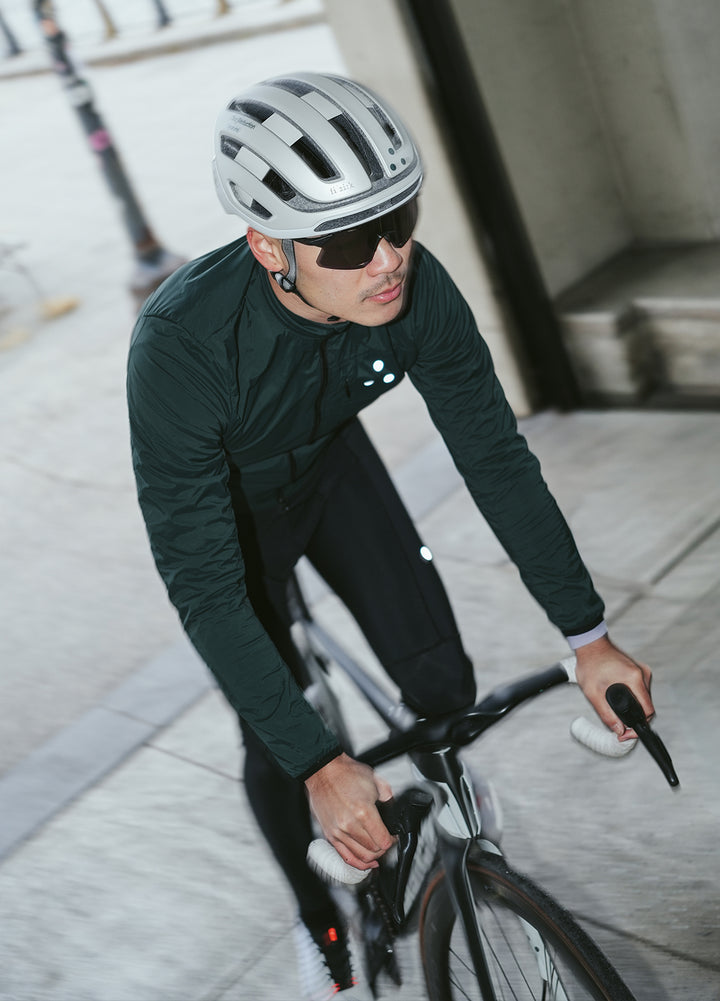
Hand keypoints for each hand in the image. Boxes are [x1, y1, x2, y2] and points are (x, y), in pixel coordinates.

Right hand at [304, 753, 393, 869]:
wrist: (323, 771)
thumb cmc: (346, 773)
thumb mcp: (374, 781)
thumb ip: (387, 797)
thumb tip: (393, 808)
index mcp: (363, 812)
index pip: (384, 840)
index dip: (392, 840)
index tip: (393, 836)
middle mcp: (349, 825)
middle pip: (374, 850)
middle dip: (384, 847)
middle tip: (386, 839)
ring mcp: (338, 832)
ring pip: (362, 856)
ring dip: (373, 856)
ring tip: (377, 849)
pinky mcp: (330, 835)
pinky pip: (346, 857)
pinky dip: (359, 864)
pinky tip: (367, 863)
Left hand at [574, 635, 652, 740]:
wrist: (590, 645)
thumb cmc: (590, 663)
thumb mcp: (593, 693)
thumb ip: (606, 714)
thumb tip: (619, 730)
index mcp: (635, 679)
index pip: (648, 710)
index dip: (639, 726)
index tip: (628, 733)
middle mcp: (642, 674)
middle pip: (646, 706)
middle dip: (634, 719)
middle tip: (620, 727)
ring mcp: (641, 671)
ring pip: (643, 699)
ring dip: (633, 708)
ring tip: (617, 713)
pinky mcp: (637, 670)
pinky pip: (639, 690)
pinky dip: (632, 698)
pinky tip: (620, 700)